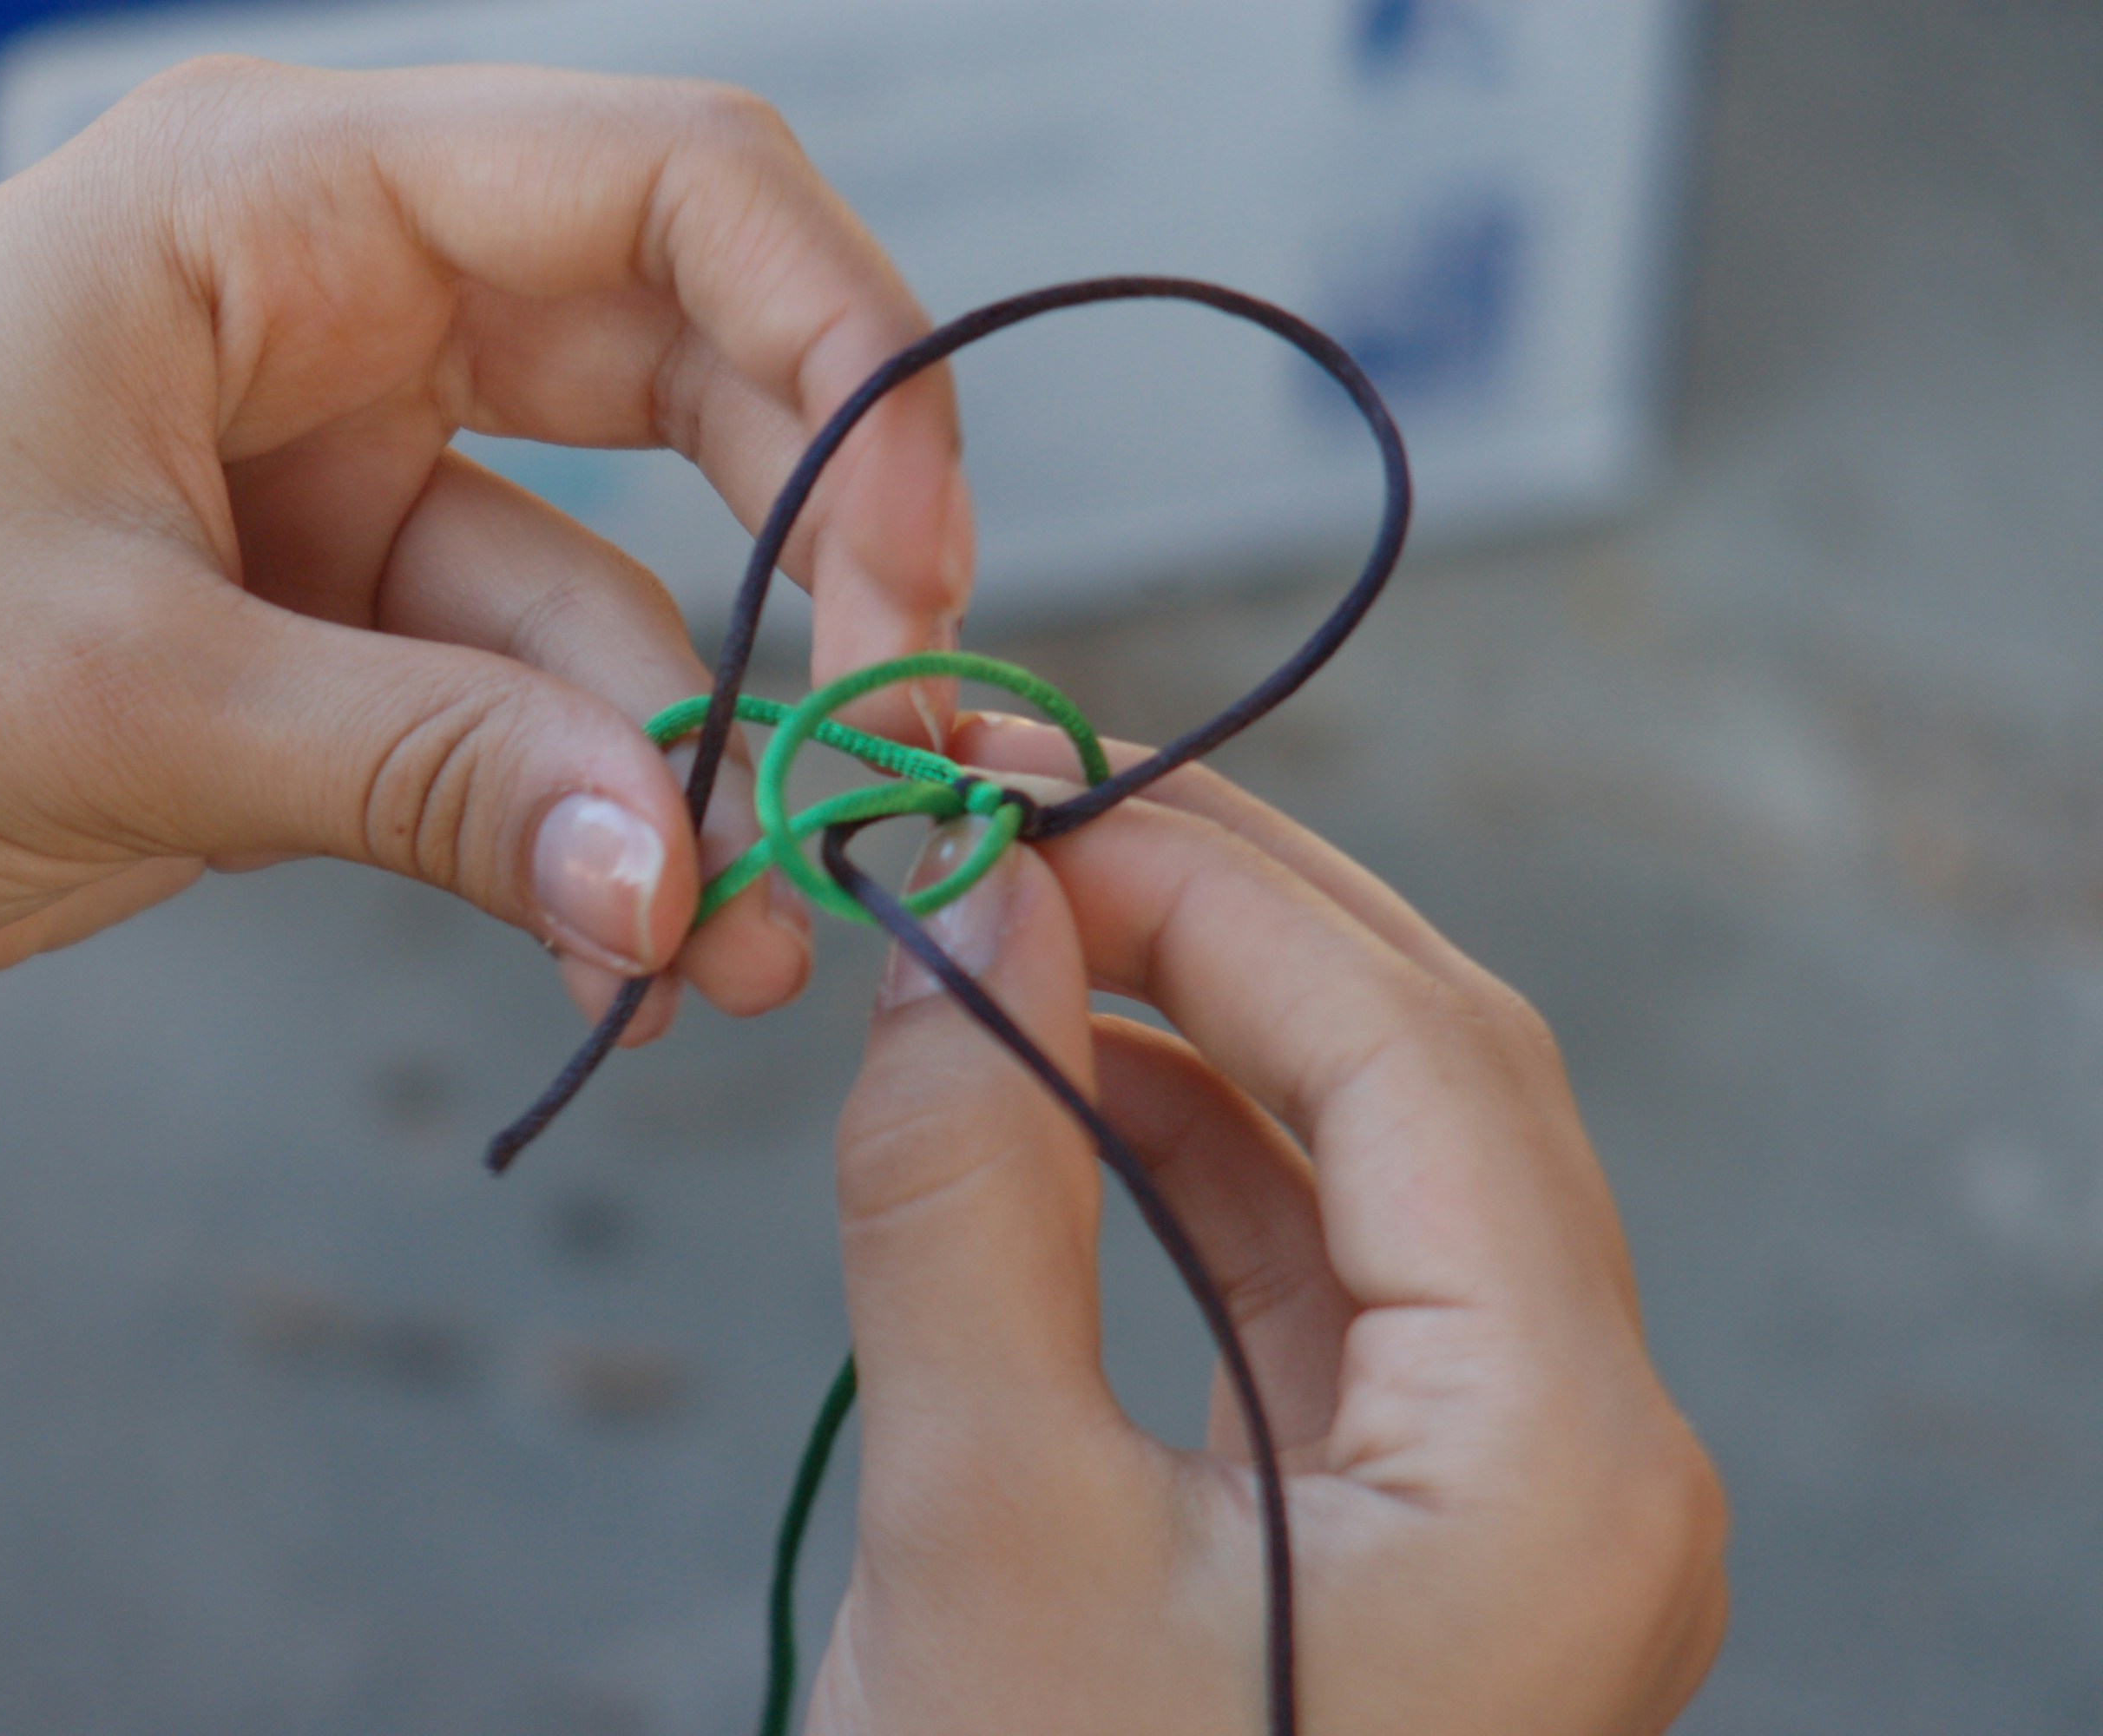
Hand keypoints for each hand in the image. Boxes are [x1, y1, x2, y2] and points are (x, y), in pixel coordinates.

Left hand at [0, 62, 972, 1087]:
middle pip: (691, 378)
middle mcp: (340, 310)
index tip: (913, 568)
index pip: (671, 192)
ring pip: (614, 591)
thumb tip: (683, 870)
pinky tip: (639, 947)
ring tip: (737, 931)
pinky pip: (524, 719)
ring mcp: (341, 481)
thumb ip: (429, 771)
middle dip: (810, 559)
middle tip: (879, 741)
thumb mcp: (112, 698)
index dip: (846, 353)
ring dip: (691, 759)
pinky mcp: (325, 641)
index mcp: (281, 204)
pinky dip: (593, 830)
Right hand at [816, 717, 1725, 1732]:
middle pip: (1440, 1087)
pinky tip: (1066, 1094)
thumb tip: (960, 923)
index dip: (1222, 886)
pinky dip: (1193, 1168)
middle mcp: (1586, 1469)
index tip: (1027, 785)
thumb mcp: (978, 1537)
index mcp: (1565, 1472)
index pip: (1424, 1062)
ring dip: (1204, 1033)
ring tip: (1024, 925)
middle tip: (1032, 804)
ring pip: (1379, 1179)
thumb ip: (969, 1200)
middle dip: (1235, 920)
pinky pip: (1321, 1289)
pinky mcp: (1406, 1537)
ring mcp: (1508, 1508)